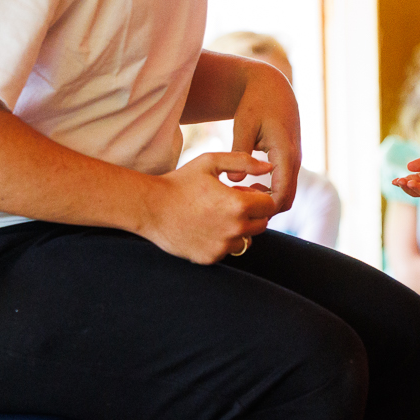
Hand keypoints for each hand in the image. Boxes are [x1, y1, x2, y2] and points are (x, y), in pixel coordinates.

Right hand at [141, 152, 275, 263]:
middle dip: (252, 213)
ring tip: (217, 216)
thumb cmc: (180, 181)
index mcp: (238, 205)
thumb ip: (243, 162)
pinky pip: (227, 250)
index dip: (259, 197)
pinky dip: (222, 241)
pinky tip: (205, 228)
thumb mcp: (210, 162)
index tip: (244, 193)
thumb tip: (269, 167)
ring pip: (246, 240)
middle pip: (262, 224)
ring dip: (239, 229)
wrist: (150, 208)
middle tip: (229, 203)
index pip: (269, 205)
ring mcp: (222, 246)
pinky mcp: (210, 258)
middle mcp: (234, 229)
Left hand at [228, 63, 302, 212]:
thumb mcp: (243, 125)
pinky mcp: (291, 159)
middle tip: (237, 204)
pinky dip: (270, 192)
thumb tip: (234, 182)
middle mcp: (295, 159)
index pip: (281, 194)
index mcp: (285, 153)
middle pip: (287, 199)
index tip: (238, 204)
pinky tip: (248, 185)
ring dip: (266, 200)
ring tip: (240, 194)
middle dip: (264, 209)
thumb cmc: (255, 103)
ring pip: (287, 194)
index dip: (262, 207)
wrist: (271, 87)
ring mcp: (295, 160)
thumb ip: (239, 152)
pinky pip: (285, 184)